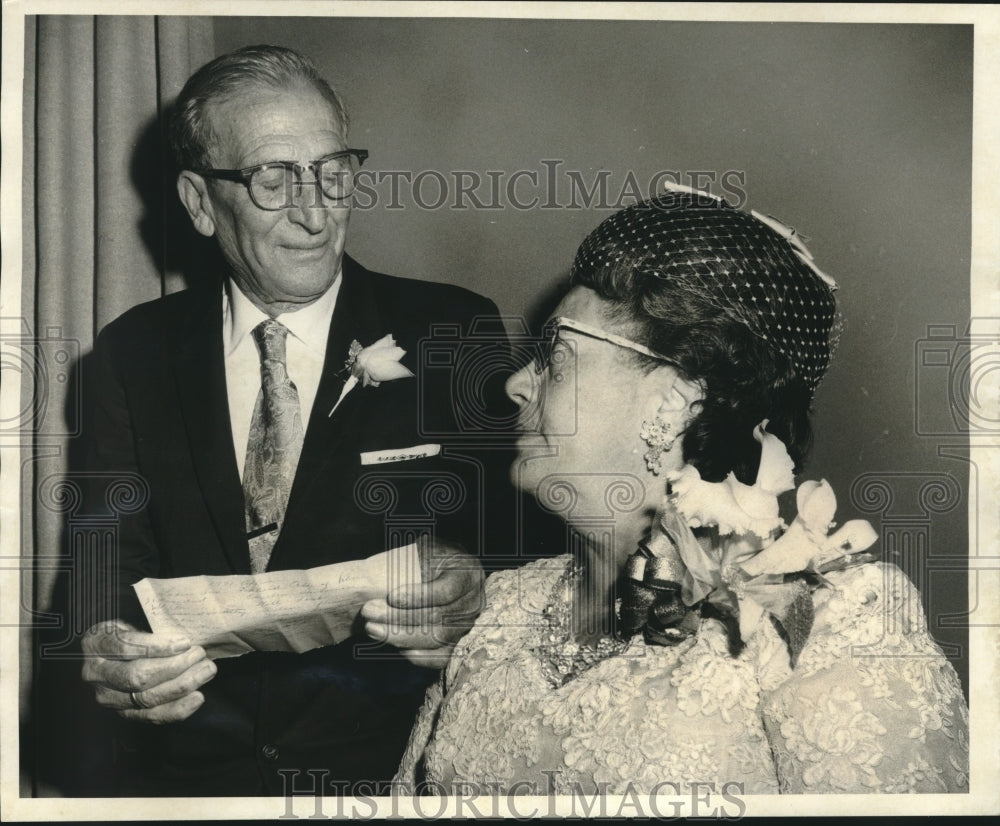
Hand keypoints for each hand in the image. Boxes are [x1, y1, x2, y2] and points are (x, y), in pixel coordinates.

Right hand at [81, 619, 216, 723]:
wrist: (119, 651)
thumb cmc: (132, 629)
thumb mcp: (133, 617)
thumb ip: (151, 624)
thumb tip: (182, 633)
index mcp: (96, 643)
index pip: (124, 647)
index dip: (157, 647)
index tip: (184, 642)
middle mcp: (96, 674)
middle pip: (136, 676)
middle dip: (174, 667)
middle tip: (199, 654)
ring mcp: (108, 697)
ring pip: (146, 698)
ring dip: (182, 685)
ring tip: (206, 670)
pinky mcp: (124, 713)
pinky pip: (152, 716)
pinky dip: (178, 709)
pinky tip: (197, 697)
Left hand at [360, 536, 484, 668]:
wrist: (442, 571)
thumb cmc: (430, 558)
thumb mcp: (428, 549)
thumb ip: (418, 557)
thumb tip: (393, 571)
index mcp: (468, 575)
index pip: (446, 591)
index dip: (419, 597)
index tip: (391, 597)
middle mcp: (473, 602)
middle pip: (436, 618)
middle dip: (398, 617)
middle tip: (369, 611)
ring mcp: (466, 625)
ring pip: (435, 639)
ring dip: (399, 637)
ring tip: (372, 629)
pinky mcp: (456, 643)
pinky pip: (438, 658)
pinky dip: (416, 655)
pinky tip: (393, 646)